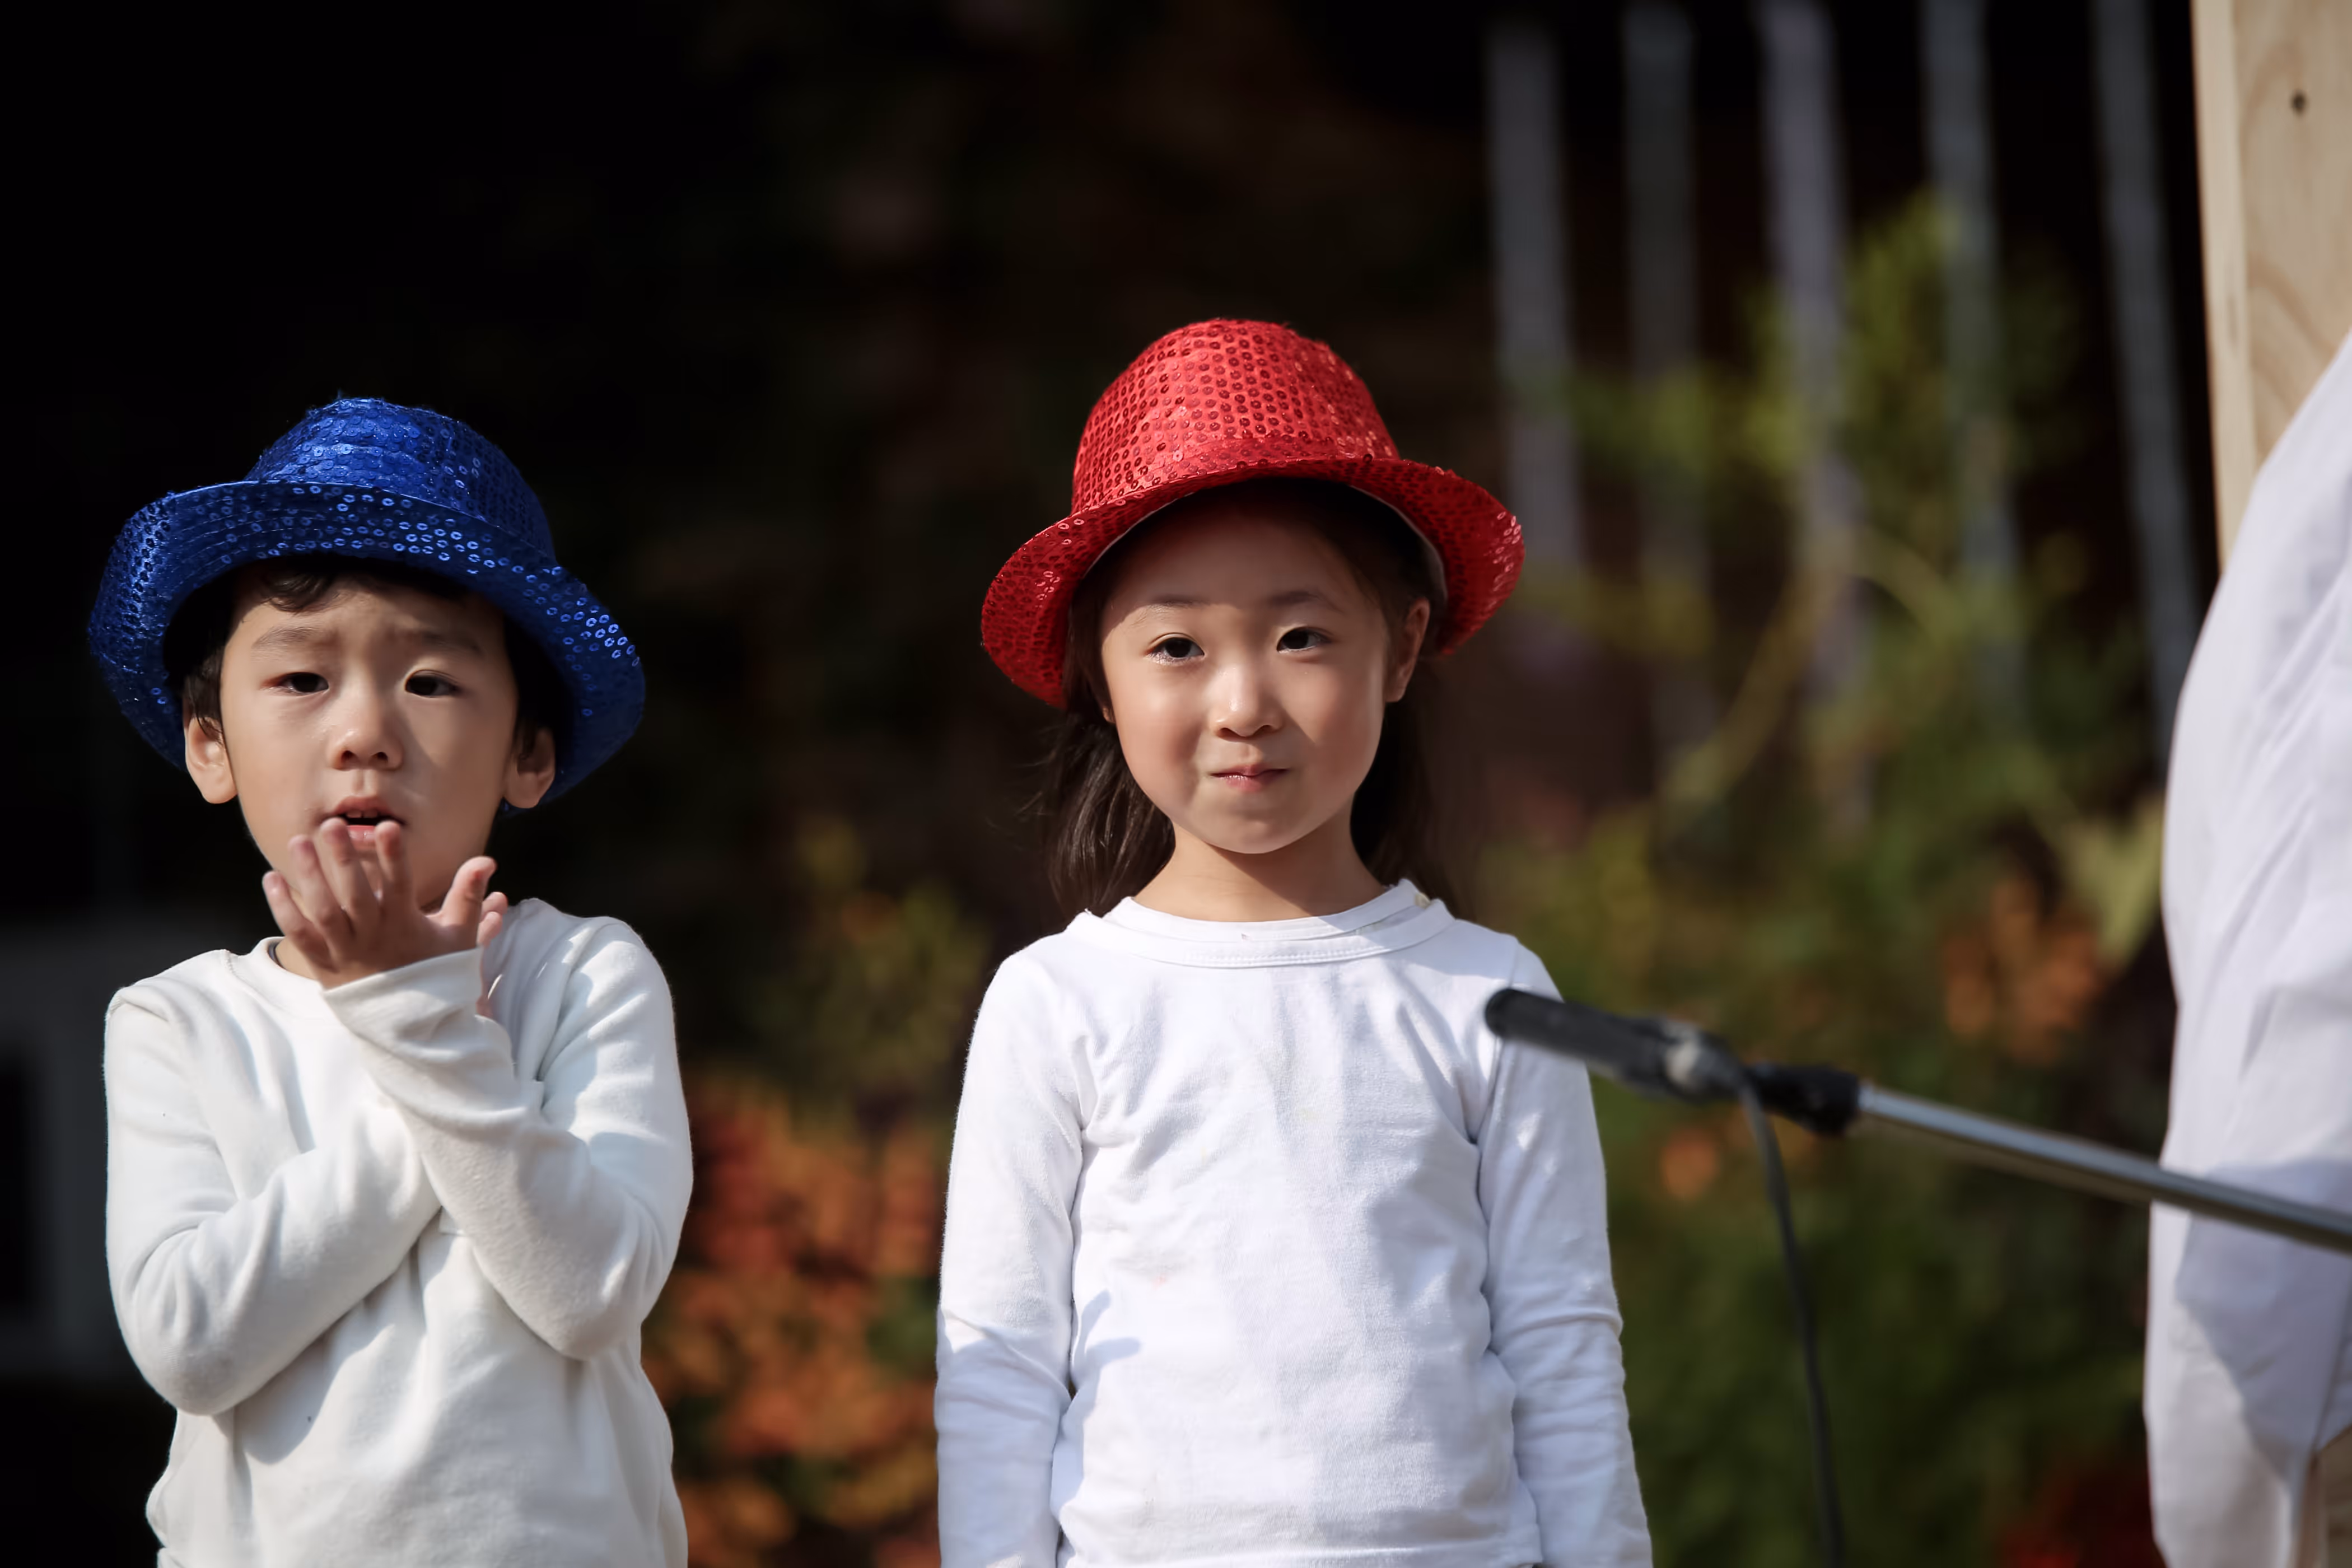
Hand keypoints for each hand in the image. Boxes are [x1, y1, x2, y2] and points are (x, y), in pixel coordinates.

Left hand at [263, 820, 509, 987]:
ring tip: (298, 842)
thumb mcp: (458, 936)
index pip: (400, 885)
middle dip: (343, 858)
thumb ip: (468, 895)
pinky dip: (283, 908)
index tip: (387, 828)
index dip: (395, 857)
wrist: (410, 1025)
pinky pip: (299, 934)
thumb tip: (485, 860)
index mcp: (406, 926)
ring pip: (323, 910)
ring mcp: (345, 950)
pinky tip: (272, 880)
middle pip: (355, 893)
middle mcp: (373, 936)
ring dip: (309, 876)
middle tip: (330, 825)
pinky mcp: (323, 964)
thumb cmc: (434, 973)